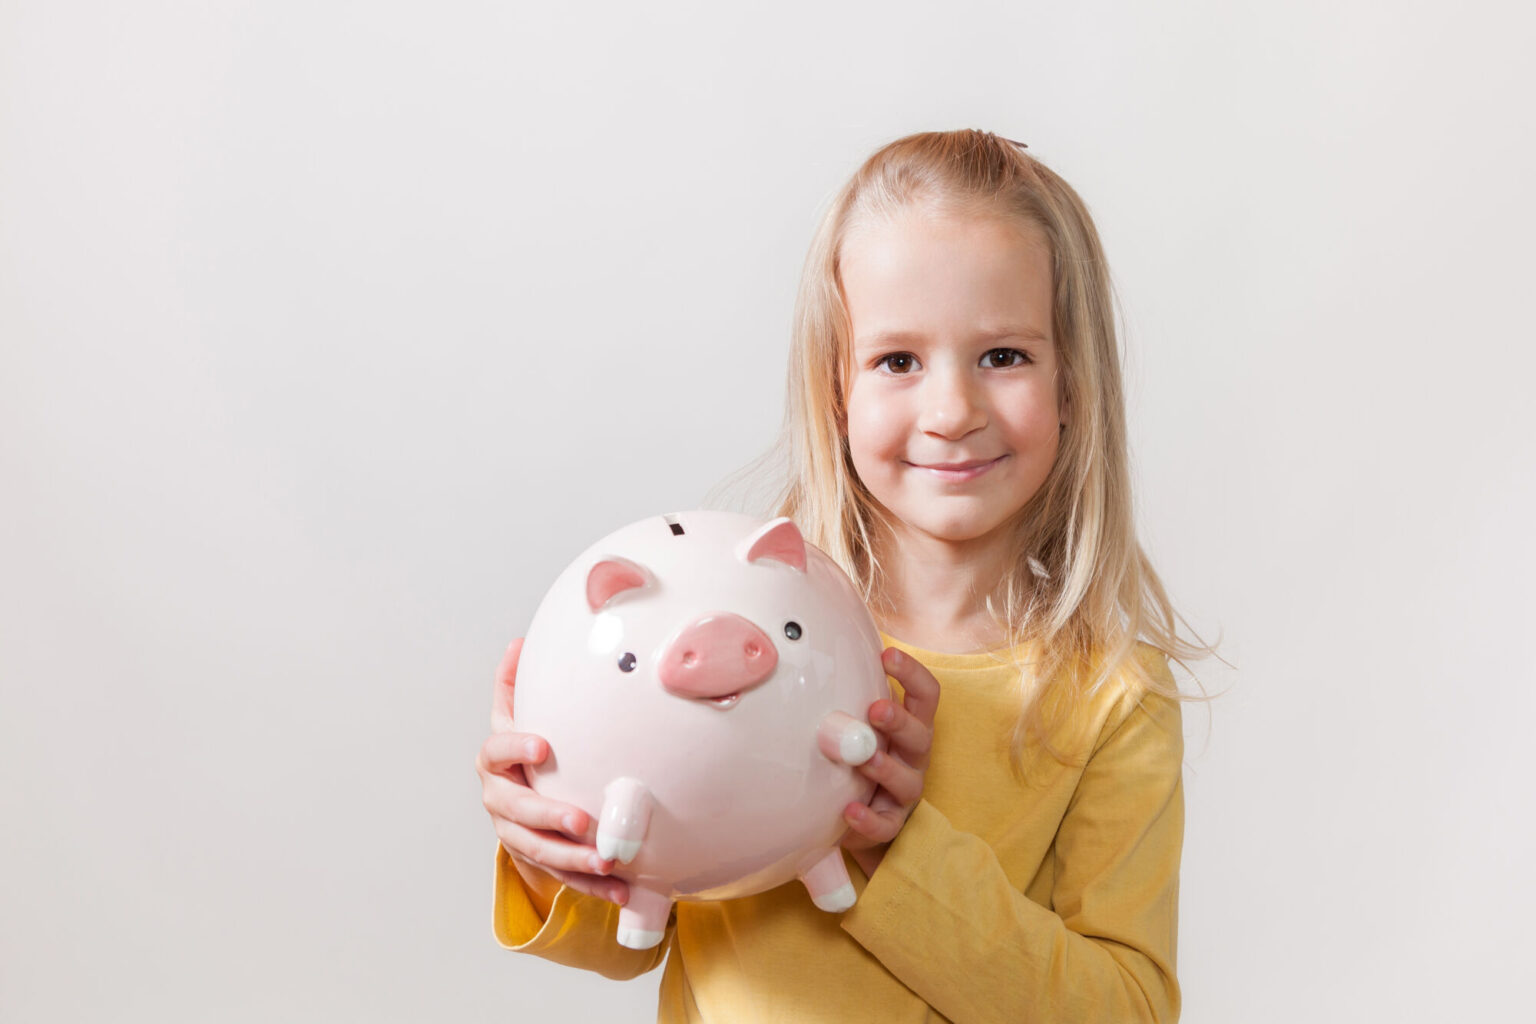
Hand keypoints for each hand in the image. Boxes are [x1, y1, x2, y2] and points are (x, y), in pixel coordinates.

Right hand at [476, 638, 628, 905]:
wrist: (517, 795)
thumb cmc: (524, 751)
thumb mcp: (515, 715)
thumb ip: (514, 683)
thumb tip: (518, 641)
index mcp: (496, 762)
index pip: (496, 753)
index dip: (516, 748)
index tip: (544, 747)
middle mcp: (500, 799)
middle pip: (516, 811)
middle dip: (548, 817)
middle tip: (580, 820)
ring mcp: (515, 833)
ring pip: (537, 850)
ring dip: (572, 859)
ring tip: (605, 859)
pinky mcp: (539, 860)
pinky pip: (563, 875)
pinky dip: (592, 885)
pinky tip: (620, 887)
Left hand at [841, 646, 939, 876]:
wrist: (863, 815)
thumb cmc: (862, 755)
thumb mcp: (863, 724)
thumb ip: (853, 696)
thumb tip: (821, 654)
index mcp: (911, 726)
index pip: (925, 695)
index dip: (912, 673)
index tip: (888, 655)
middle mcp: (914, 757)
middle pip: (920, 735)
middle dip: (900, 721)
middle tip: (876, 709)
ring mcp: (905, 792)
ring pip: (907, 781)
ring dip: (886, 768)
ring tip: (865, 760)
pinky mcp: (890, 824)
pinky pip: (885, 825)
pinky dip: (868, 819)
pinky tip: (849, 810)